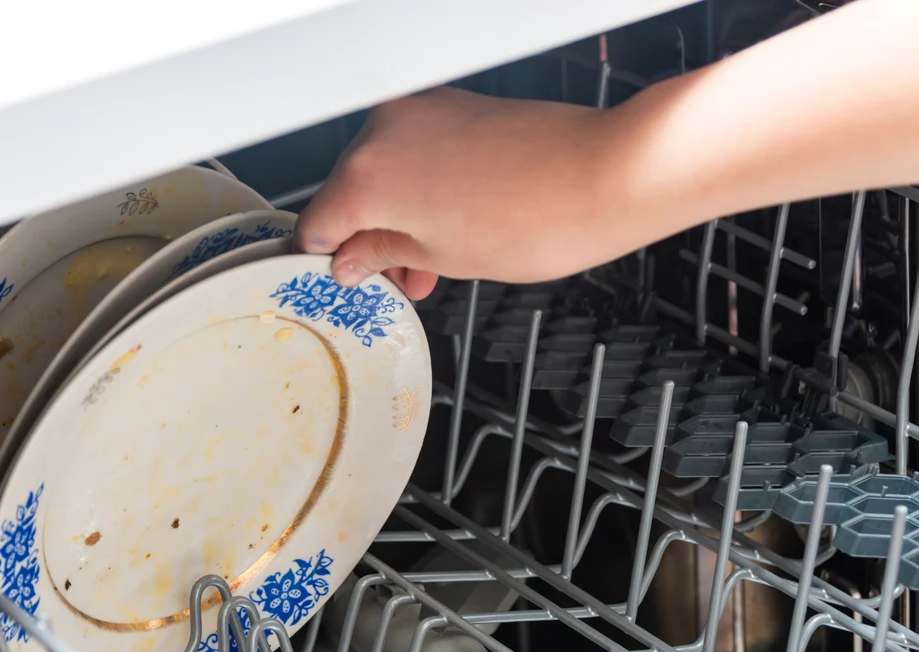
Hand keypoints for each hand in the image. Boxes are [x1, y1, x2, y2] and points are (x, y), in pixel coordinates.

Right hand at [295, 87, 620, 300]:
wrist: (602, 177)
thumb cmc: (537, 217)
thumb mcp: (441, 256)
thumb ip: (382, 253)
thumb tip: (354, 258)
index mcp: (368, 175)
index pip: (316, 224)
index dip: (327, 261)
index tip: (343, 278)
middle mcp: (385, 131)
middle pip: (347, 194)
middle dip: (368, 240)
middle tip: (394, 280)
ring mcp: (419, 111)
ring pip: (382, 172)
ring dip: (396, 218)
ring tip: (428, 263)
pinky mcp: (450, 104)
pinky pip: (413, 151)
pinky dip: (421, 188)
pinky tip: (447, 226)